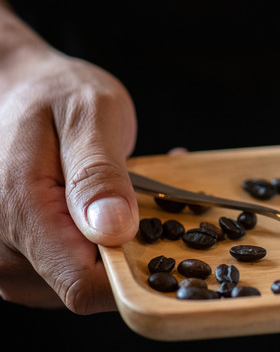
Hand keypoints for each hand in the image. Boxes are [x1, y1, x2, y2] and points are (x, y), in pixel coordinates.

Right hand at [0, 15, 138, 313]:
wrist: (23, 89)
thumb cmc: (56, 94)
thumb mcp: (89, 116)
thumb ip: (99, 174)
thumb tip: (114, 231)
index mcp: (21, 212)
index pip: (82, 285)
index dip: (131, 278)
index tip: (167, 242)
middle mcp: (5, 248)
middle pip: (88, 287)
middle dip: (131, 249)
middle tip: (149, 193)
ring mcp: (12, 258)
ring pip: (85, 281)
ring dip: (119, 244)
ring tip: (131, 189)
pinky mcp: (26, 258)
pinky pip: (73, 268)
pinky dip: (103, 243)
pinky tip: (115, 203)